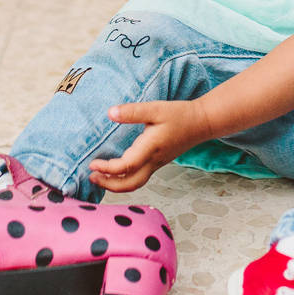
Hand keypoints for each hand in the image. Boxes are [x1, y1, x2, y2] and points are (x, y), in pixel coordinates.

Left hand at [89, 99, 214, 192]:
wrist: (201, 123)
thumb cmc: (180, 115)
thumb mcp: (155, 108)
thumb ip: (132, 111)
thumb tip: (110, 113)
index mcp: (151, 148)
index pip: (127, 167)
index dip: (108, 169)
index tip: (93, 163)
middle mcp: (153, 161)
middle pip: (130, 184)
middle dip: (109, 185)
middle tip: (92, 177)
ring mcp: (156, 164)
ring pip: (134, 183)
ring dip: (116, 184)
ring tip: (100, 177)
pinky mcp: (158, 162)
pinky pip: (139, 177)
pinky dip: (124, 179)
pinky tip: (115, 170)